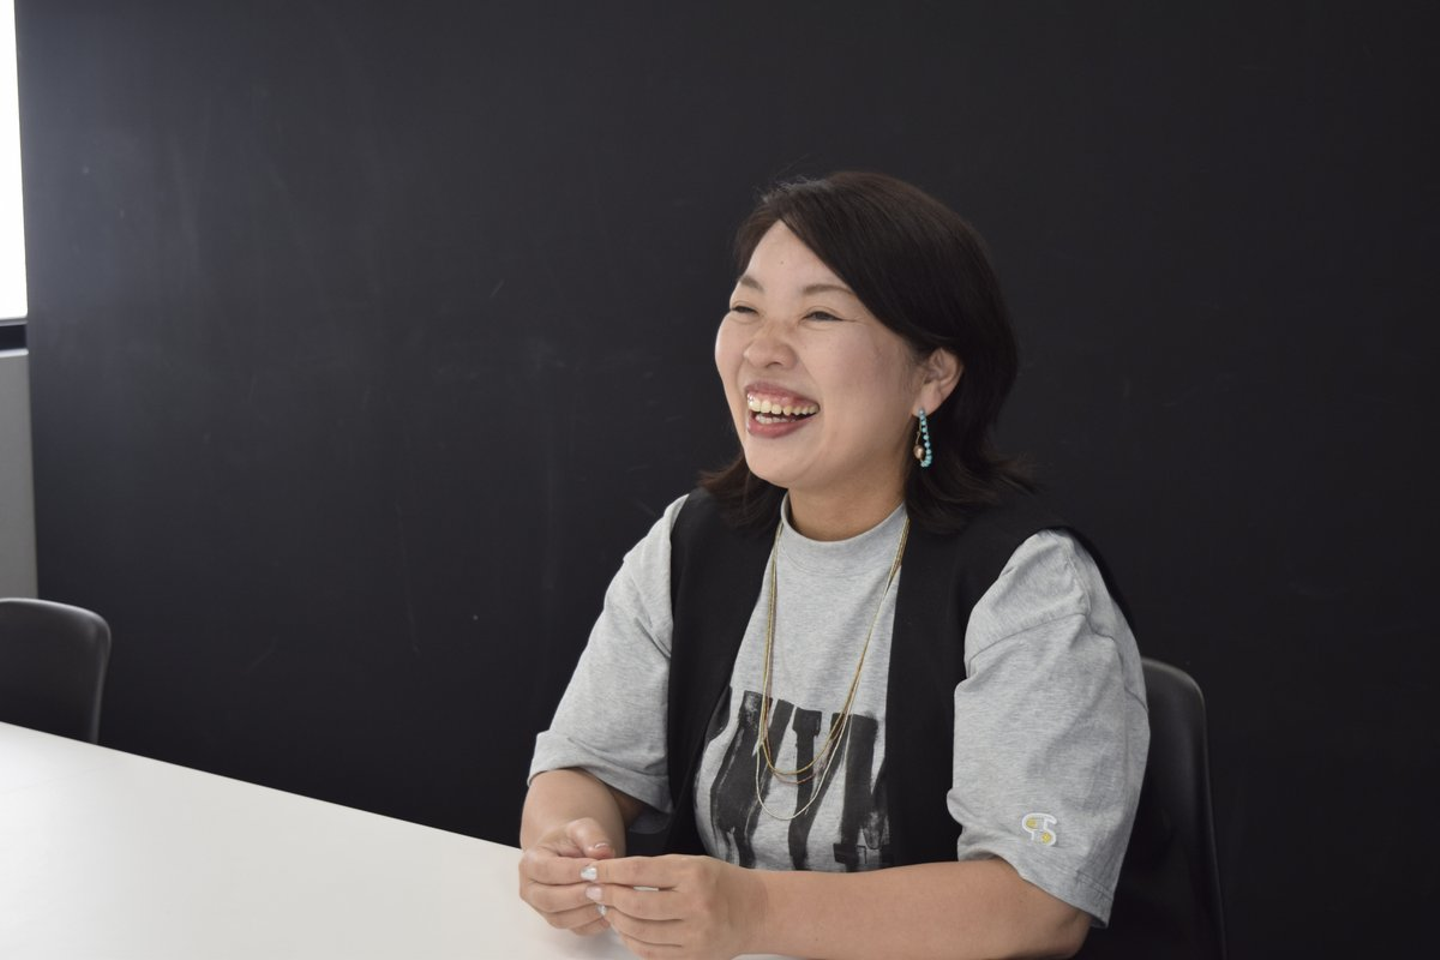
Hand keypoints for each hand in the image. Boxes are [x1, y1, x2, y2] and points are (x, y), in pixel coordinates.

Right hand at [517, 818, 617, 935]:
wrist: (568, 854)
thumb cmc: (571, 841)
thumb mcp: (581, 828)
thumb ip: (591, 835)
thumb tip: (603, 852)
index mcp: (530, 863)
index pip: (547, 870)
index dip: (572, 871)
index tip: (595, 868)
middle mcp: (531, 890)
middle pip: (549, 900)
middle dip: (578, 895)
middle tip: (603, 887)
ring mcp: (543, 909)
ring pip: (561, 919)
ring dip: (587, 912)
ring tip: (609, 898)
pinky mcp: (560, 921)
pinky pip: (575, 929)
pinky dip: (593, 923)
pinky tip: (609, 910)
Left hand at [581, 854, 766, 959]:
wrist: (756, 912)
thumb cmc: (721, 883)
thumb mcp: (692, 863)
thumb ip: (655, 869)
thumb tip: (613, 875)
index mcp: (693, 875)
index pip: (639, 871)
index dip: (609, 871)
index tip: (591, 871)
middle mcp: (695, 906)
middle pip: (635, 904)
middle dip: (608, 897)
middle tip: (594, 890)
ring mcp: (694, 936)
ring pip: (639, 932)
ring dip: (616, 920)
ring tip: (607, 908)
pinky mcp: (693, 957)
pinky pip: (650, 953)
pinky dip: (631, 940)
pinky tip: (625, 929)